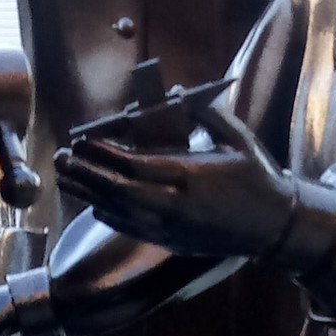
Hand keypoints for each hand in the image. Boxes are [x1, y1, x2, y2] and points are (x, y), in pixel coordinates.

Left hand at [55, 105, 298, 258]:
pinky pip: (132, 230)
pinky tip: (90, 204)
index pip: (139, 166)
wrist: (273, 227)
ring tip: (64, 178)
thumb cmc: (257, 177)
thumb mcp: (239, 139)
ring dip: (89, 196)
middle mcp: (178, 206)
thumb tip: (179, 92)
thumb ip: (208, 114)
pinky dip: (108, 216)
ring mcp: (173, 229)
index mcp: (193, 177)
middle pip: (121, 192)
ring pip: (121, 213)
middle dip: (88, 175)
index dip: (106, 155)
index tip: (82, 141)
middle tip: (62, 158)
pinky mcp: (171, 243)